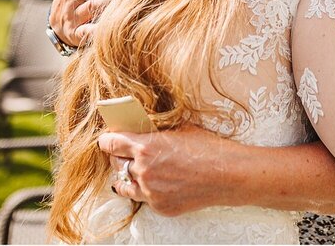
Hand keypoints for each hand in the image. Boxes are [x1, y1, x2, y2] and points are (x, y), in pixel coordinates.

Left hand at [99, 124, 238, 215]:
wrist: (227, 175)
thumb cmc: (208, 148)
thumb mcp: (180, 129)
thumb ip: (156, 132)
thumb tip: (144, 129)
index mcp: (145, 147)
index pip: (111, 143)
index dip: (107, 140)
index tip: (107, 139)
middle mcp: (143, 171)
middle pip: (116, 164)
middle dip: (119, 157)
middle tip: (125, 153)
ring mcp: (150, 192)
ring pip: (124, 185)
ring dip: (128, 176)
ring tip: (136, 171)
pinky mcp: (160, 207)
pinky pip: (143, 198)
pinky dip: (146, 190)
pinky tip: (158, 183)